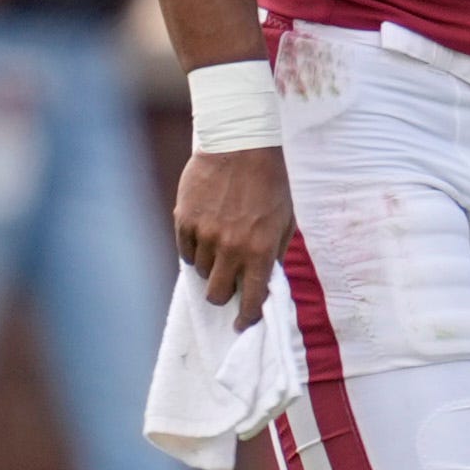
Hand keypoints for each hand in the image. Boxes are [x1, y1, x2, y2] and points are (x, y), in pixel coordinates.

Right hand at [175, 144, 295, 324]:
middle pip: (217, 295)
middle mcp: (230, 247)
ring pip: (202, 272)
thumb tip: (265, 283)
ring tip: (220, 245)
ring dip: (211, 267)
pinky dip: (195, 250)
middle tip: (228, 284)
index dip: (246, 318)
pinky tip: (205, 235)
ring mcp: (205, 234)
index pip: (252, 299)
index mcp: (260, 250)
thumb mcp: (284, 221)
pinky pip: (186, 252)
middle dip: (223, 295)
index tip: (242, 324)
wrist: (240, 146)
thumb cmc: (269, 184)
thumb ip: (274, 255)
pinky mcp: (184, 220)